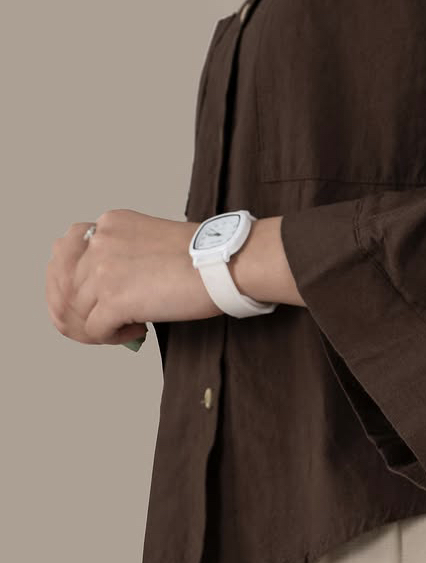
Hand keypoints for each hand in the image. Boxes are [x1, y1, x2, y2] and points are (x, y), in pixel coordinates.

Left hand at [45, 209, 222, 345]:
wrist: (224, 263)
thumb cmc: (203, 256)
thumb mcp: (152, 239)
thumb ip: (123, 256)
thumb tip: (107, 292)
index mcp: (109, 224)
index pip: (65, 253)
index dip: (68, 281)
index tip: (83, 299)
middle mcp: (99, 243)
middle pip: (65, 286)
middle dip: (77, 311)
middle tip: (98, 325)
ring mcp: (103, 271)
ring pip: (77, 312)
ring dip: (96, 326)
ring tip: (122, 330)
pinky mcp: (113, 299)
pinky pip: (95, 329)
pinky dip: (112, 338)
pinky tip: (136, 333)